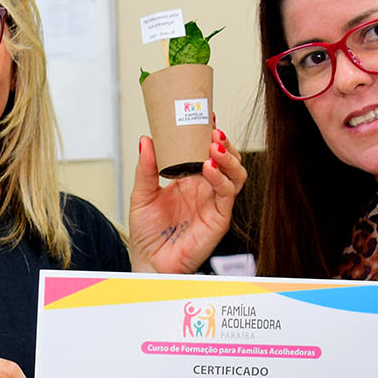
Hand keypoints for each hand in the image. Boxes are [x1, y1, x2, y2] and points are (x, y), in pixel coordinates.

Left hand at [127, 124, 245, 273]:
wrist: (148, 263)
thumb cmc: (147, 233)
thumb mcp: (141, 194)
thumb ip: (146, 168)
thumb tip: (146, 139)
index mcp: (190, 179)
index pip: (207, 151)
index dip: (209, 133)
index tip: (205, 115)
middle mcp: (206, 188)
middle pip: (227, 159)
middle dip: (224, 142)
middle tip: (212, 129)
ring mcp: (215, 203)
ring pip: (236, 174)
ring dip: (229, 157)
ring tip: (214, 145)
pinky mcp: (219, 218)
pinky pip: (227, 195)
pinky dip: (221, 178)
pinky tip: (209, 168)